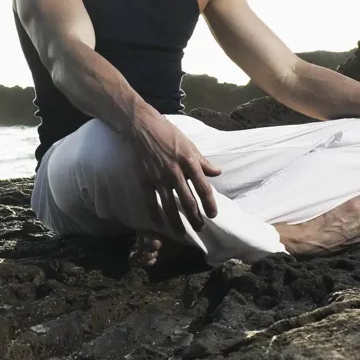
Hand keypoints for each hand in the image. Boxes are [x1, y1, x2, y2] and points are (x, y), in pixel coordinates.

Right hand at [129, 113, 221, 233]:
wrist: (142, 126)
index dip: (209, 203)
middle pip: (188, 200)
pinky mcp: (145, 179)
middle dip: (195, 217)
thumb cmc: (168, 134)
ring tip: (182, 233)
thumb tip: (217, 173)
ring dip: (177, 222)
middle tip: (200, 228)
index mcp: (189, 161)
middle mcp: (175, 171)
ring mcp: (159, 177)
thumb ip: (203, 161)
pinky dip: (155, 214)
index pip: (203, 187)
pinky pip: (150, 201)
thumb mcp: (189, 145)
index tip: (213, 214)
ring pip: (169, 205)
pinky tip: (159, 224)